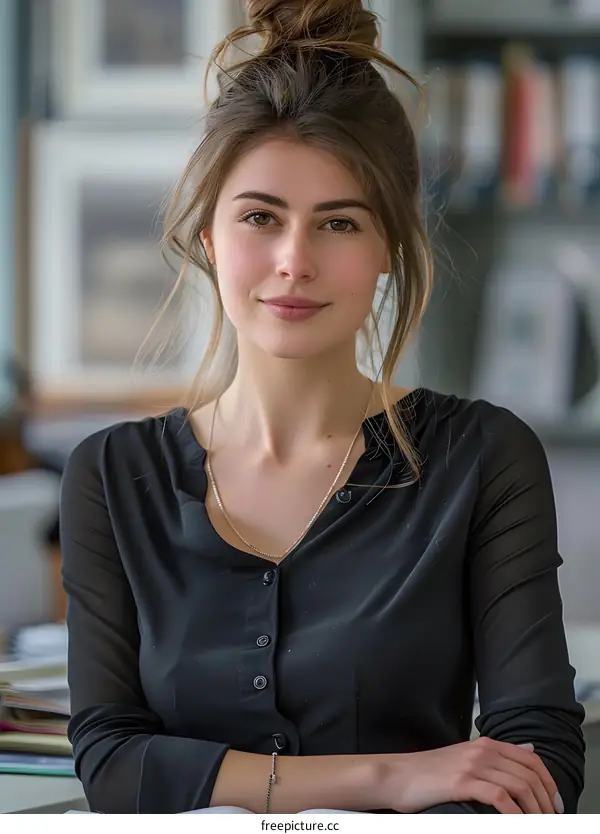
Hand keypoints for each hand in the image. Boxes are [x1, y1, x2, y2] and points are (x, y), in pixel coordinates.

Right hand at [377, 737, 562, 813]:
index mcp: (485, 744)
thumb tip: (529, 750)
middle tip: (551, 821)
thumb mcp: (466, 756)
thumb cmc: (429, 773)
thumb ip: (497, 754)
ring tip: (538, 826)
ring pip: (519, 786)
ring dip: (535, 811)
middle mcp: (482, 750)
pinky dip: (514, 814)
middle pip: (529, 774)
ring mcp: (472, 765)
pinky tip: (517, 824)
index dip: (549, 783)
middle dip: (546, 802)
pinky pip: (500, 796)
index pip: (531, 759)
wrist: (397, 775)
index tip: (555, 805)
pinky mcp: (461, 781)